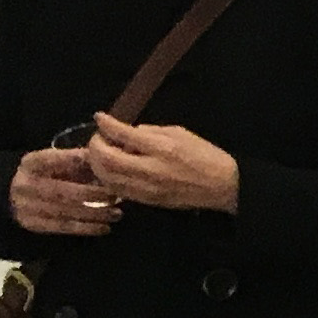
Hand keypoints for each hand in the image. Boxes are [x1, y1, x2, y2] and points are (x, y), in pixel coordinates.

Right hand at [9, 146, 119, 240]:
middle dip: (91, 194)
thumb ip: (82, 161)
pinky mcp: (31, 224)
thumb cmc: (53, 174)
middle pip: (61, 191)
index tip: (105, 167)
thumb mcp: (62, 162)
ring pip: (64, 211)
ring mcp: (25, 206)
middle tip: (115, 196)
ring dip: (94, 214)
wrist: (21, 195)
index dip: (79, 163)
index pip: (55, 160)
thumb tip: (109, 163)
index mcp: (32, 163)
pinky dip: (86, 228)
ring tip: (116, 214)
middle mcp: (24, 184)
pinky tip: (104, 227)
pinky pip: (62, 227)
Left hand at [85, 116, 241, 215]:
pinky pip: (116, 189)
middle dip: (95, 146)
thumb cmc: (205, 155)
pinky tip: (111, 170)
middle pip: (106, 159)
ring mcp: (145, 188)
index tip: (100, 117)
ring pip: (106, 177)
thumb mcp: (181, 133)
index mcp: (162, 148)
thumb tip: (129, 133)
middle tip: (98, 138)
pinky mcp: (145, 200)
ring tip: (101, 154)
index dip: (107, 124)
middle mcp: (149, 169)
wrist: (222, 186)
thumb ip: (152, 131)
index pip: (123, 134)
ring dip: (97, 163)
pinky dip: (107, 177)